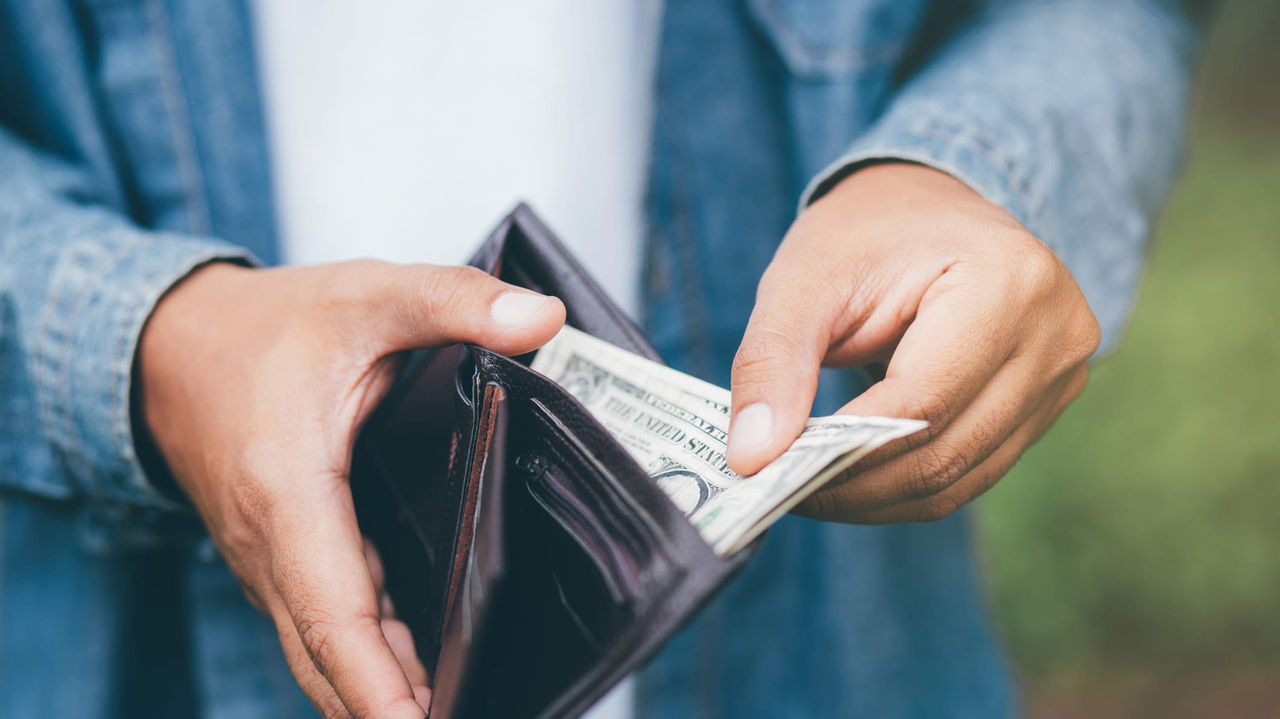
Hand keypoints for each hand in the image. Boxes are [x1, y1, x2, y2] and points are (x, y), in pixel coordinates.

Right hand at [138, 260, 564, 717]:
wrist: (169, 344)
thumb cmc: (265, 325)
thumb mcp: (367, 296)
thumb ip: (454, 300)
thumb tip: (541, 317)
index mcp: (288, 493)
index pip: (335, 617)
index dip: (379, 686)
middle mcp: (268, 546)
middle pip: (329, 659)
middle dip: (389, 711)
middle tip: (474, 717)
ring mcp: (267, 562)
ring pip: (323, 653)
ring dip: (379, 693)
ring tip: (461, 710)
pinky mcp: (279, 561)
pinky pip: (320, 627)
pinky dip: (364, 661)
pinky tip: (419, 675)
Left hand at [725, 163, 1099, 521]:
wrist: (925, 206)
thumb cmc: (865, 234)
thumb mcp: (803, 280)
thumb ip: (774, 363)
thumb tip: (753, 458)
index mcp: (1007, 283)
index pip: (921, 401)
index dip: (843, 452)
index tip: (768, 473)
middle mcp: (1055, 335)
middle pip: (945, 453)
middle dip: (853, 487)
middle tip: (779, 492)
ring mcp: (1061, 376)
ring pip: (960, 479)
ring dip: (876, 498)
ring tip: (807, 488)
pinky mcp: (1046, 406)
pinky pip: (972, 472)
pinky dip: (905, 486)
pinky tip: (850, 479)